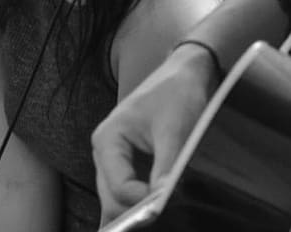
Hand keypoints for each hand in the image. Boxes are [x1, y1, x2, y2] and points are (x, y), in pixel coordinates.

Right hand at [92, 43, 220, 225]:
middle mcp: (105, 152)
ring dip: (135, 211)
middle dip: (135, 212)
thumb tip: (162, 199)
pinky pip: (125, 194)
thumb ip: (166, 167)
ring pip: (116, 201)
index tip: (167, 203)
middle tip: (163, 215)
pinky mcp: (128, 165)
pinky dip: (134, 207)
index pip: (118, 186)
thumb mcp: (174, 130)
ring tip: (158, 216)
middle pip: (111, 198)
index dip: (141, 201)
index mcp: (108, 139)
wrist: (185, 73)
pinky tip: (145, 217)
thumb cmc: (176, 93)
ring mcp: (114, 160)